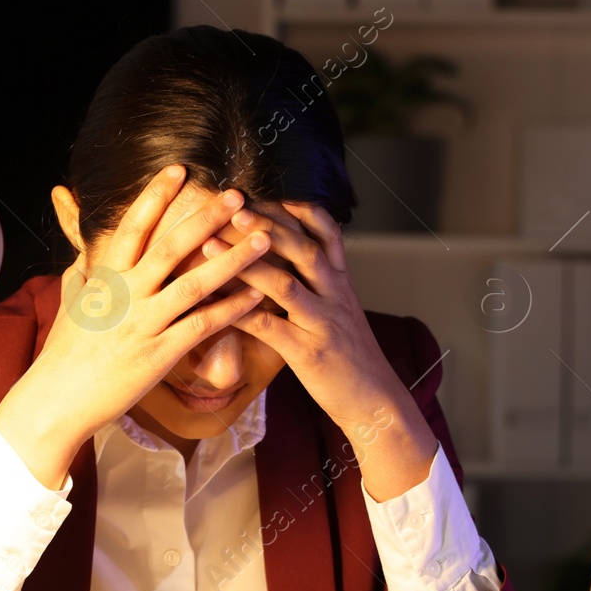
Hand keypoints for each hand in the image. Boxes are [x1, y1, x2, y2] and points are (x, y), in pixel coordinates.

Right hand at [0, 166, 270, 487]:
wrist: (57, 399)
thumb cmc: (63, 354)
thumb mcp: (68, 303)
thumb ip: (82, 273)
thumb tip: (84, 252)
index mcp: (104, 276)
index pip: (133, 226)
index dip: (156, 195)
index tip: (180, 169)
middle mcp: (126, 294)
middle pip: (172, 246)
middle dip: (207, 217)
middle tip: (238, 195)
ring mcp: (143, 324)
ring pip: (195, 283)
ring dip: (233, 260)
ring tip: (263, 240)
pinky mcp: (159, 354)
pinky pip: (202, 326)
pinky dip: (230, 309)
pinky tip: (256, 296)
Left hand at [208, 202, 439, 499]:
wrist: (376, 400)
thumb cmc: (351, 356)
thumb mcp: (342, 309)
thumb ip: (321, 281)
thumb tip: (289, 255)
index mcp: (341, 281)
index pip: (324, 230)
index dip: (294, 208)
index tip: (263, 190)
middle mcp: (335, 294)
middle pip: (302, 248)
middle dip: (268, 224)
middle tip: (234, 206)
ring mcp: (322, 323)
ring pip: (286, 284)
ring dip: (248, 261)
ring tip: (214, 243)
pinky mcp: (309, 353)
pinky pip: (272, 328)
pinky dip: (242, 313)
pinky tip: (215, 305)